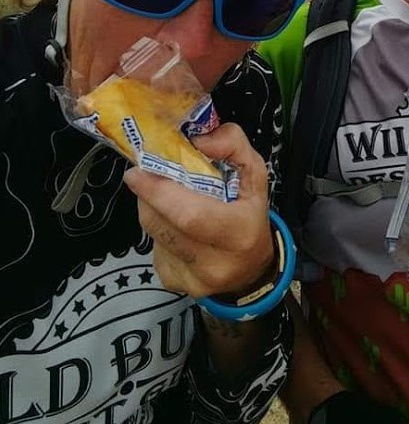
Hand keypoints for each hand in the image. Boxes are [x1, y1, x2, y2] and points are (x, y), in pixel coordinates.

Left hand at [124, 122, 273, 297]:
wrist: (252, 267)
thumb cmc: (250, 214)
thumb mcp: (254, 173)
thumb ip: (232, 145)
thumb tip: (199, 140)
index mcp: (239, 233)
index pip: (189, 215)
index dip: (158, 192)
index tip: (138, 171)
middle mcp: (215, 264)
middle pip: (161, 223)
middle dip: (148, 194)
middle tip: (147, 173)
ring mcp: (191, 279)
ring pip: (152, 234)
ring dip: (152, 209)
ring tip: (168, 197)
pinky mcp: (173, 282)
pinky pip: (153, 247)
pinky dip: (158, 229)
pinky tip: (175, 224)